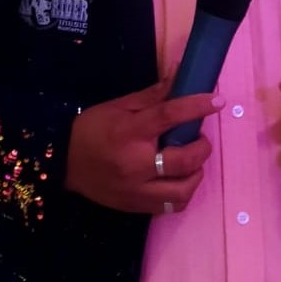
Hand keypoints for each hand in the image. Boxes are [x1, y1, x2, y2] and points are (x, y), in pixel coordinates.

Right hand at [64, 78, 222, 214]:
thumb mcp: (119, 106)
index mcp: (129, 132)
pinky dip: (182, 192)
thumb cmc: (91, 130)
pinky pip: (171, 206)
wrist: (62, 164)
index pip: (169, 116)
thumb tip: (181, 75)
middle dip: (202, 147)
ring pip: (183, 190)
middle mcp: (135, 163)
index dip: (197, 106)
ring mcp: (137, 189)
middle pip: (184, 159)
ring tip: (191, 163)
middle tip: (199, 138)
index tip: (217, 101)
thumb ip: (153, 95)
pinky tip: (178, 180)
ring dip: (195, 173)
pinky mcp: (136, 206)